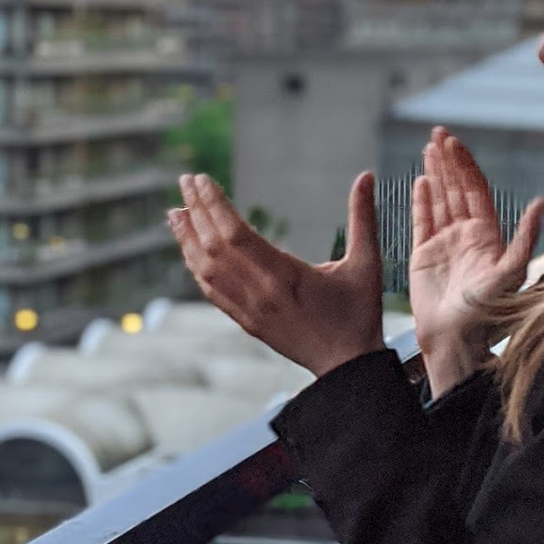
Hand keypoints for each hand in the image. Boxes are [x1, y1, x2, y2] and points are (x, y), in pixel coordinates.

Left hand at [168, 171, 384, 377]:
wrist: (348, 369)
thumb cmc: (359, 314)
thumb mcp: (366, 263)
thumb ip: (363, 217)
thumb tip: (367, 175)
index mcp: (285, 275)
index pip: (236, 234)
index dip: (215, 205)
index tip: (202, 180)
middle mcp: (259, 293)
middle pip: (214, 247)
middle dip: (196, 211)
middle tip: (185, 182)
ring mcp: (249, 310)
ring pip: (206, 271)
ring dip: (188, 240)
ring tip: (175, 212)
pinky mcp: (247, 322)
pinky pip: (212, 292)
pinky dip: (196, 268)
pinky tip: (190, 252)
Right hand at [410, 127, 543, 396]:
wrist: (455, 340)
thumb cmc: (487, 314)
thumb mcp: (511, 275)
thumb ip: (525, 239)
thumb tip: (541, 204)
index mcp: (487, 235)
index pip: (475, 190)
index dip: (465, 165)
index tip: (454, 142)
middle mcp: (467, 235)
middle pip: (457, 188)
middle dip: (449, 161)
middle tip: (438, 133)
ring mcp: (444, 244)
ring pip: (440, 200)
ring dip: (435, 174)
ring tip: (428, 148)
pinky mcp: (423, 256)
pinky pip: (421, 222)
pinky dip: (421, 201)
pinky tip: (420, 181)